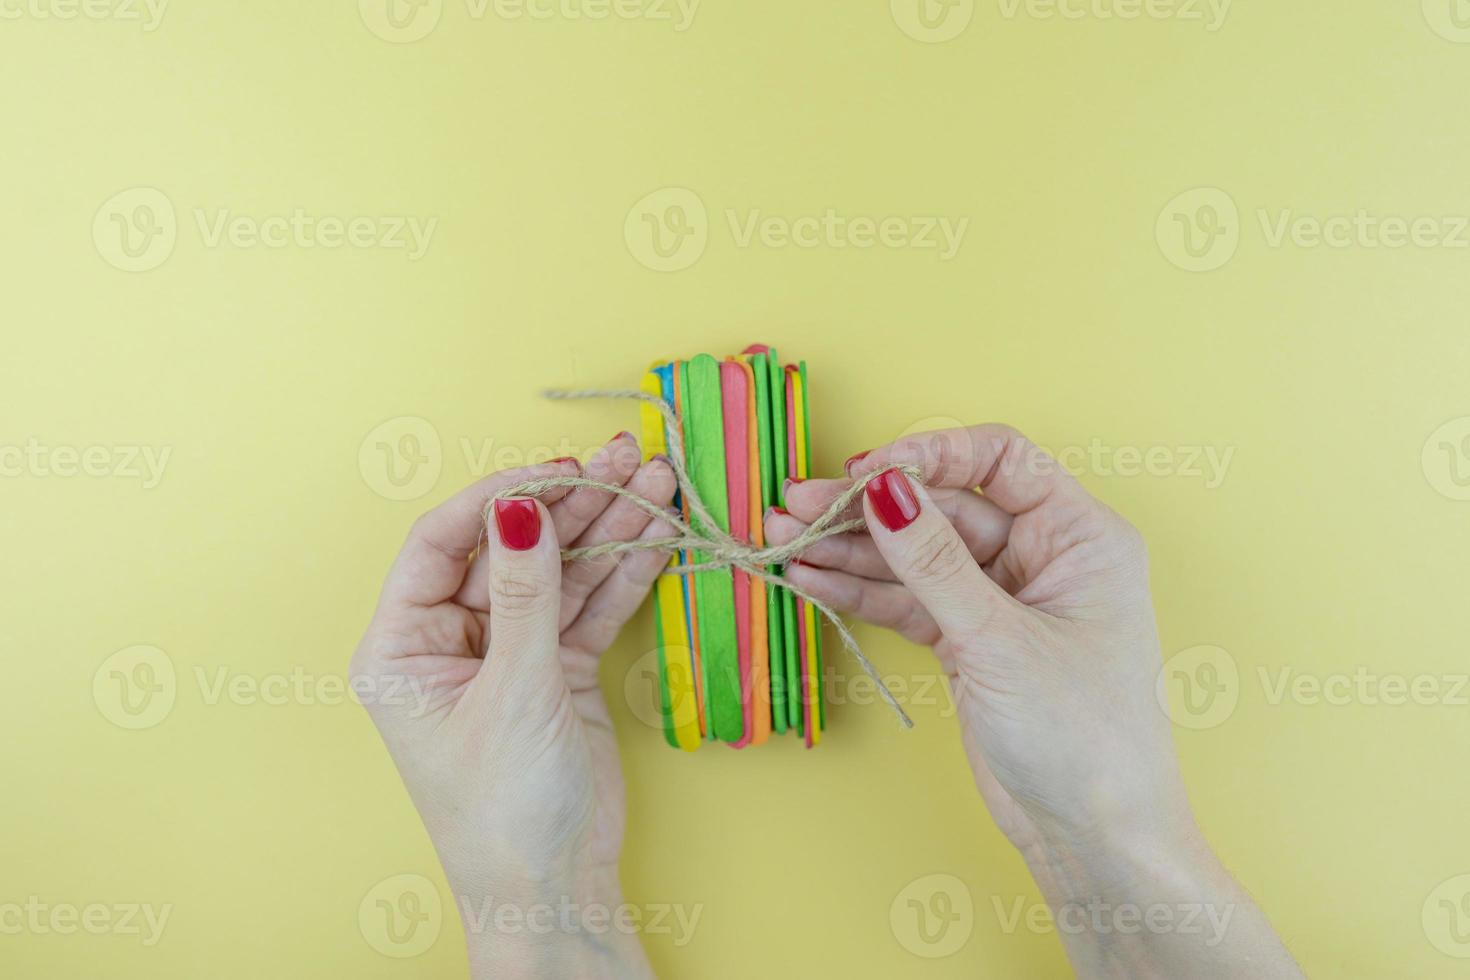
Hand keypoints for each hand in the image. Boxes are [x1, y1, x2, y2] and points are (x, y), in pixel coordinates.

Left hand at [351, 434, 674, 978]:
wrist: (554, 891)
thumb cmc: (504, 811)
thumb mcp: (513, 693)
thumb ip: (524, 595)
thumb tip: (520, 507)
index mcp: (401, 646)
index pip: (441, 543)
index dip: (498, 499)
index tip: (555, 470)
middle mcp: (450, 641)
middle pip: (509, 548)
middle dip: (569, 504)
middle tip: (625, 462)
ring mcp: (509, 653)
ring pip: (558, 571)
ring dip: (608, 528)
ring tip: (657, 480)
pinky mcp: (557, 669)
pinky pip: (589, 606)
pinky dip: (625, 572)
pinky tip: (658, 532)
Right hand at [768, 425, 1298, 977]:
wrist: (1095, 838)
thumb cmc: (1084, 736)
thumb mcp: (1000, 639)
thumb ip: (934, 562)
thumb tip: (883, 489)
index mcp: (1080, 535)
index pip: (1000, 459)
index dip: (930, 454)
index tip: (866, 471)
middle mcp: (1043, 556)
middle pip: (945, 505)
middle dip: (869, 505)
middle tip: (798, 502)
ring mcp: (1002, 600)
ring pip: (917, 553)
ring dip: (852, 547)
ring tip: (784, 537)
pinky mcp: (970, 640)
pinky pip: (910, 599)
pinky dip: (863, 590)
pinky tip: (812, 577)